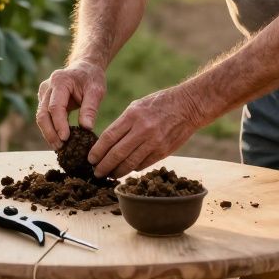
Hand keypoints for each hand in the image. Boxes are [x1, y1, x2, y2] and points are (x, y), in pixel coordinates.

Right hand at [35, 60, 105, 148]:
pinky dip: (50, 128)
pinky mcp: (44, 99)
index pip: (55, 106)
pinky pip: (44, 115)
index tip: (66, 138)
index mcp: (60, 81)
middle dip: (50, 132)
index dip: (59, 124)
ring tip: (59, 146)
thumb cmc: (92, 78)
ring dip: (48, 132)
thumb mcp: (96, 91)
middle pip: (43, 113)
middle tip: (60, 147)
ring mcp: (44, 92)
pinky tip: (58, 138)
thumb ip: (90, 109)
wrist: (85, 67)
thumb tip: (87, 128)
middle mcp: (47, 86)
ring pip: (41, 116)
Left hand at [88, 86, 204, 178]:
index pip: (109, 137)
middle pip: (117, 153)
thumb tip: (108, 142)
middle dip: (104, 166)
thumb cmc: (159, 103)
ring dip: (117, 172)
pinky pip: (143, 164)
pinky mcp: (163, 151)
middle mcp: (142, 130)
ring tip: (110, 175)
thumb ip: (123, 123)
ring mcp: (154, 142)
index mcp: (132, 116)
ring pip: (130, 163)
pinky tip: (127, 169)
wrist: (188, 106)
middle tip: (96, 172)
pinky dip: (133, 168)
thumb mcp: (137, 106)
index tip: (90, 159)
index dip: (97, 151)